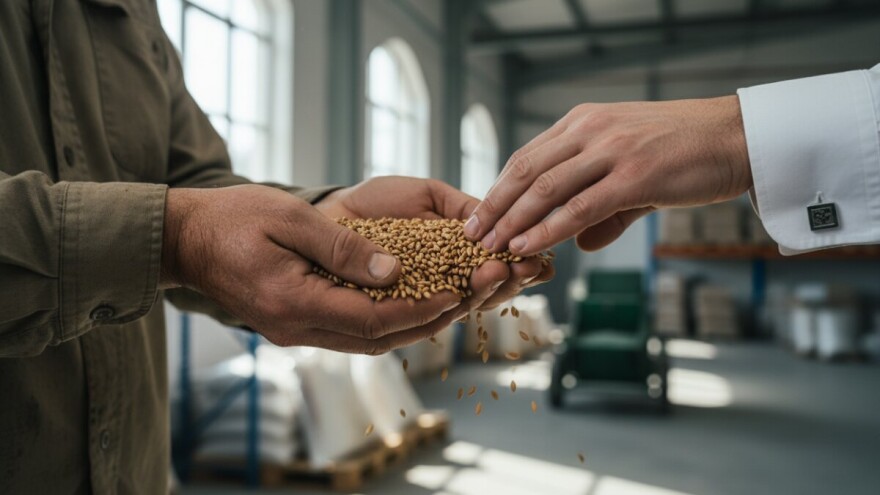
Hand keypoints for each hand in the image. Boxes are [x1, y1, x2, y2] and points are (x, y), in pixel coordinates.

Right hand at [161, 184, 464, 354]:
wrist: (187, 238)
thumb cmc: (234, 219)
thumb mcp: (291, 219)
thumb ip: (343, 247)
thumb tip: (395, 271)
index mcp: (295, 303)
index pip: (373, 320)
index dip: (420, 310)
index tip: (457, 293)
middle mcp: (296, 329)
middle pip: (376, 339)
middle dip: (425, 323)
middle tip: (466, 302)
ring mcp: (293, 331)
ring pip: (364, 340)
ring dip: (407, 326)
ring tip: (447, 302)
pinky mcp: (293, 324)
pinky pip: (348, 331)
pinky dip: (382, 320)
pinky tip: (405, 300)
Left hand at [316, 176, 553, 310]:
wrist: (330, 212)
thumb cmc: (379, 203)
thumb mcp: (429, 196)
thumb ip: (464, 209)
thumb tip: (503, 223)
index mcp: (455, 258)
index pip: (494, 267)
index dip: (519, 265)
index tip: (540, 259)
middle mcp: (441, 285)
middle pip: (483, 292)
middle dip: (507, 280)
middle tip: (522, 267)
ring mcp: (417, 301)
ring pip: (458, 307)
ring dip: (483, 292)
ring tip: (498, 272)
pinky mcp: (390, 312)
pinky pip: (420, 314)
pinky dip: (443, 303)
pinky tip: (461, 290)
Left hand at [464, 95, 751, 254]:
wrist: (738, 138)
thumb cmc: (686, 153)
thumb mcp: (634, 173)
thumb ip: (603, 211)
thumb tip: (578, 245)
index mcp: (584, 122)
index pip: (526, 156)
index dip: (498, 189)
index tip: (477, 216)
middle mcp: (590, 130)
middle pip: (526, 171)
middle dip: (494, 207)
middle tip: (470, 236)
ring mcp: (612, 150)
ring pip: (546, 189)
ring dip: (513, 221)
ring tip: (490, 247)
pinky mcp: (634, 175)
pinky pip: (579, 207)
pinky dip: (548, 229)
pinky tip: (527, 246)